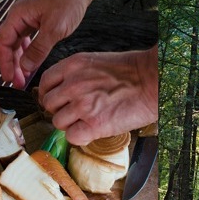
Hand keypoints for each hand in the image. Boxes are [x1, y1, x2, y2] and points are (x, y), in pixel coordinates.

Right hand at [0, 0, 96, 88]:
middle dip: (12, 65)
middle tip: (18, 83)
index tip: (9, 79)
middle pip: (9, 45)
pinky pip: (29, 39)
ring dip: (21, 60)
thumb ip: (38, 49)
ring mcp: (29, 18)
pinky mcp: (39, 20)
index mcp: (17, 16)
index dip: (4, 63)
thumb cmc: (68, 0)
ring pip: (19, 43)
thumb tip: (24, 68)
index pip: (3, 43)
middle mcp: (20, 17)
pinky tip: (33, 63)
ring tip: (24, 77)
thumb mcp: (54, 29)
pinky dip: (30, 52)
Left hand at [38, 45, 157, 144]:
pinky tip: (93, 130)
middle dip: (60, 109)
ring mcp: (82, 106)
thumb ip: (76, 75)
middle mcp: (73, 85)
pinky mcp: (94, 125)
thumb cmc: (132, 72)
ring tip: (88, 120)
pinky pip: (72, 137)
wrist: (152, 81)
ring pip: (58, 122)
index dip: (50, 93)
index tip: (59, 100)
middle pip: (48, 104)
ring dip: (70, 124)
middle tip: (76, 112)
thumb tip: (63, 92)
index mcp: (73, 65)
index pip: (45, 82)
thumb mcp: (96, 63)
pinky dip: (80, 136)